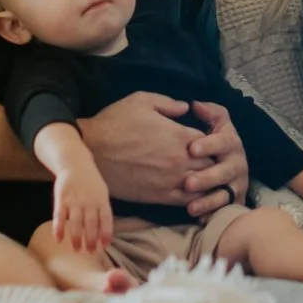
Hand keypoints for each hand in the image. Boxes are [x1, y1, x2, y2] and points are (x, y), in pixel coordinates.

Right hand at [33, 124, 112, 253]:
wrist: (75, 164)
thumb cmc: (91, 183)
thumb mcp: (102, 193)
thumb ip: (103, 211)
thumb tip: (105, 235)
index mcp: (101, 200)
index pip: (106, 219)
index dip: (106, 232)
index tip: (104, 246)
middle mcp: (89, 201)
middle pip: (91, 223)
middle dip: (91, 239)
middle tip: (90, 252)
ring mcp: (74, 200)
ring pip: (76, 222)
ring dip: (76, 237)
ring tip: (77, 250)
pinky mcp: (61, 199)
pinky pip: (59, 216)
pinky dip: (59, 228)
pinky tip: (59, 239)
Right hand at [76, 93, 241, 213]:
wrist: (90, 152)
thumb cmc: (114, 123)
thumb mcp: (142, 101)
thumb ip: (168, 103)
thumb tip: (187, 107)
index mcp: (179, 135)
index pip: (211, 141)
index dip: (211, 140)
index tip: (205, 140)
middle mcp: (179, 160)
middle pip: (211, 164)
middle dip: (212, 161)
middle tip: (207, 159)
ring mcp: (170, 180)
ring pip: (203, 185)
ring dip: (205, 181)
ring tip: (202, 177)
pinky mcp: (158, 197)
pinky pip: (187, 201)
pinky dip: (194, 198)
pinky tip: (192, 193)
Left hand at [182, 101, 249, 218]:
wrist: (225, 163)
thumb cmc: (213, 141)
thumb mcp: (215, 123)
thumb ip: (209, 112)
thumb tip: (195, 104)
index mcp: (230, 142)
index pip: (223, 141)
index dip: (209, 144)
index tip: (191, 148)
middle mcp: (236, 164)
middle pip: (225, 172)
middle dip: (207, 178)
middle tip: (188, 183)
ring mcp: (236, 184)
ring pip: (225, 195)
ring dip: (208, 201)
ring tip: (191, 207)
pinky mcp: (233, 201)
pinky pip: (223, 211)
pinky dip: (212, 215)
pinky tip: (199, 219)